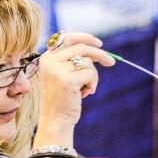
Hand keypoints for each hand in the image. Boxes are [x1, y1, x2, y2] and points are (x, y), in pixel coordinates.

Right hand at [32, 32, 115, 147]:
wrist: (55, 120)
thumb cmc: (62, 99)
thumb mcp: (63, 76)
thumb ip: (71, 61)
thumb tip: (95, 49)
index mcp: (46, 57)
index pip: (67, 38)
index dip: (85, 38)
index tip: (99, 44)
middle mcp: (49, 61)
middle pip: (81, 47)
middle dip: (100, 54)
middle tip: (111, 62)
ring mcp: (57, 70)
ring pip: (87, 62)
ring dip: (93, 77)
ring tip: (85, 89)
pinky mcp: (67, 80)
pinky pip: (90, 74)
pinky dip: (92, 84)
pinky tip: (84, 94)